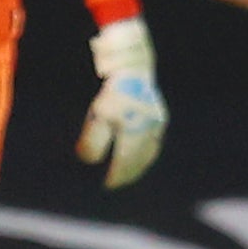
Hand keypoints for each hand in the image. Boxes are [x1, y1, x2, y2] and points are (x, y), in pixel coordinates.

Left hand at [76, 17, 167, 187]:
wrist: (132, 63)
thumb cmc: (112, 90)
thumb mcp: (98, 114)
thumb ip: (93, 140)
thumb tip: (87, 160)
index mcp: (135, 130)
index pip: (126, 161)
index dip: (117, 175)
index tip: (107, 185)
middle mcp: (150, 130)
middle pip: (139, 160)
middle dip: (128, 174)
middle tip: (115, 183)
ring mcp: (157, 123)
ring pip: (149, 152)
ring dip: (138, 166)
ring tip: (127, 174)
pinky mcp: (159, 117)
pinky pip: (154, 143)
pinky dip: (145, 154)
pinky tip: (138, 157)